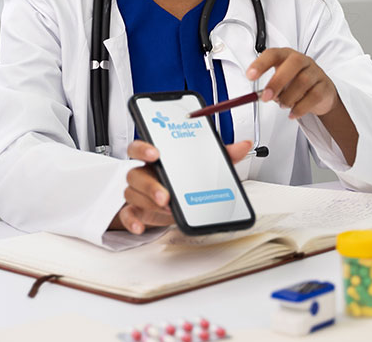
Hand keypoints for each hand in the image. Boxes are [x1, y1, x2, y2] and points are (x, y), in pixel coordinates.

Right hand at [110, 138, 251, 233]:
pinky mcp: (136, 211)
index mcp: (157, 158)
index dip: (144, 148)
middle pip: (135, 174)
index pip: (140, 147)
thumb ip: (222, 154)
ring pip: (132, 194)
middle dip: (150, 185)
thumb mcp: (205, 164)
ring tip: (168, 208)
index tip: (155, 153)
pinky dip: (132, 221)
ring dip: (150, 202)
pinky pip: (127, 215)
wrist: (176, 200)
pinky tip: (141, 226)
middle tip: (167, 195)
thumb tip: (244, 145)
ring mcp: (138, 192)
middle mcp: (144, 173)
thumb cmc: (185, 177)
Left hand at [246, 48, 358, 164]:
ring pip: (303, 81)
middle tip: (266, 97)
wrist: (320, 92)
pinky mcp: (324, 86)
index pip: (273, 54)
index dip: (261, 64)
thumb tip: (254, 97)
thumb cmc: (296, 83)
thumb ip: (267, 88)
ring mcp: (315, 72)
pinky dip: (300, 108)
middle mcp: (302, 61)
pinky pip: (313, 96)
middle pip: (292, 64)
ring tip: (283, 105)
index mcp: (286, 56)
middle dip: (277, 82)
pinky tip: (293, 112)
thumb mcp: (279, 82)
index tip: (250, 75)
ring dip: (289, 97)